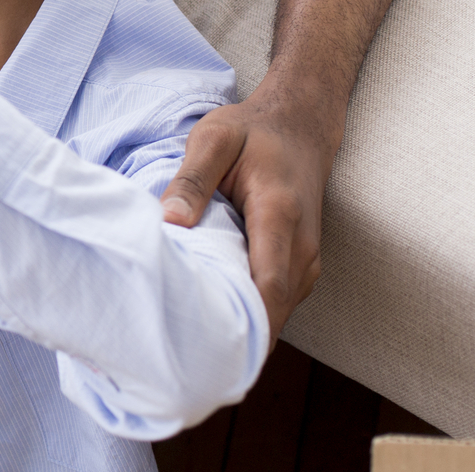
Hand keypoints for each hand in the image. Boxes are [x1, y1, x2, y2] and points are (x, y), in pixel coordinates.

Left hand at [159, 91, 333, 338]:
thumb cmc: (253, 132)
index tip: (203, 346)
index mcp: (279, 214)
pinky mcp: (298, 269)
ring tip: (187, 335)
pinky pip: (274, 302)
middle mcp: (302, 247)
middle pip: (271, 309)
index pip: (268, 285)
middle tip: (177, 349)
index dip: (241, 322)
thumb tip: (169, 223)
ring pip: (274, 311)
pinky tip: (209, 314)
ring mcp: (305, 262)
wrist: (300, 126)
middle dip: (230, 333)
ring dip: (238, 325)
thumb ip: (192, 180)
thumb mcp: (214, 139)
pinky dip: (247, 312)